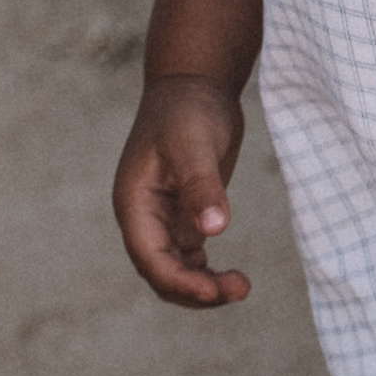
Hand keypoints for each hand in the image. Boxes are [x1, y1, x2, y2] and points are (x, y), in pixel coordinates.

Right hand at [115, 74, 251, 306]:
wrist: (196, 84)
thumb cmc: (188, 108)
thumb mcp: (194, 143)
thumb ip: (202, 185)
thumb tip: (214, 229)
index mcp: (134, 204)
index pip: (150, 259)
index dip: (180, 282)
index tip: (215, 292)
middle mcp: (144, 218)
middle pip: (162, 273)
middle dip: (196, 290)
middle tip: (239, 289)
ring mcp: (162, 219)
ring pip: (176, 271)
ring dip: (204, 286)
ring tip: (241, 287)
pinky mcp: (184, 216)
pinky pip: (190, 260)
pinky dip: (207, 274)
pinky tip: (232, 277)